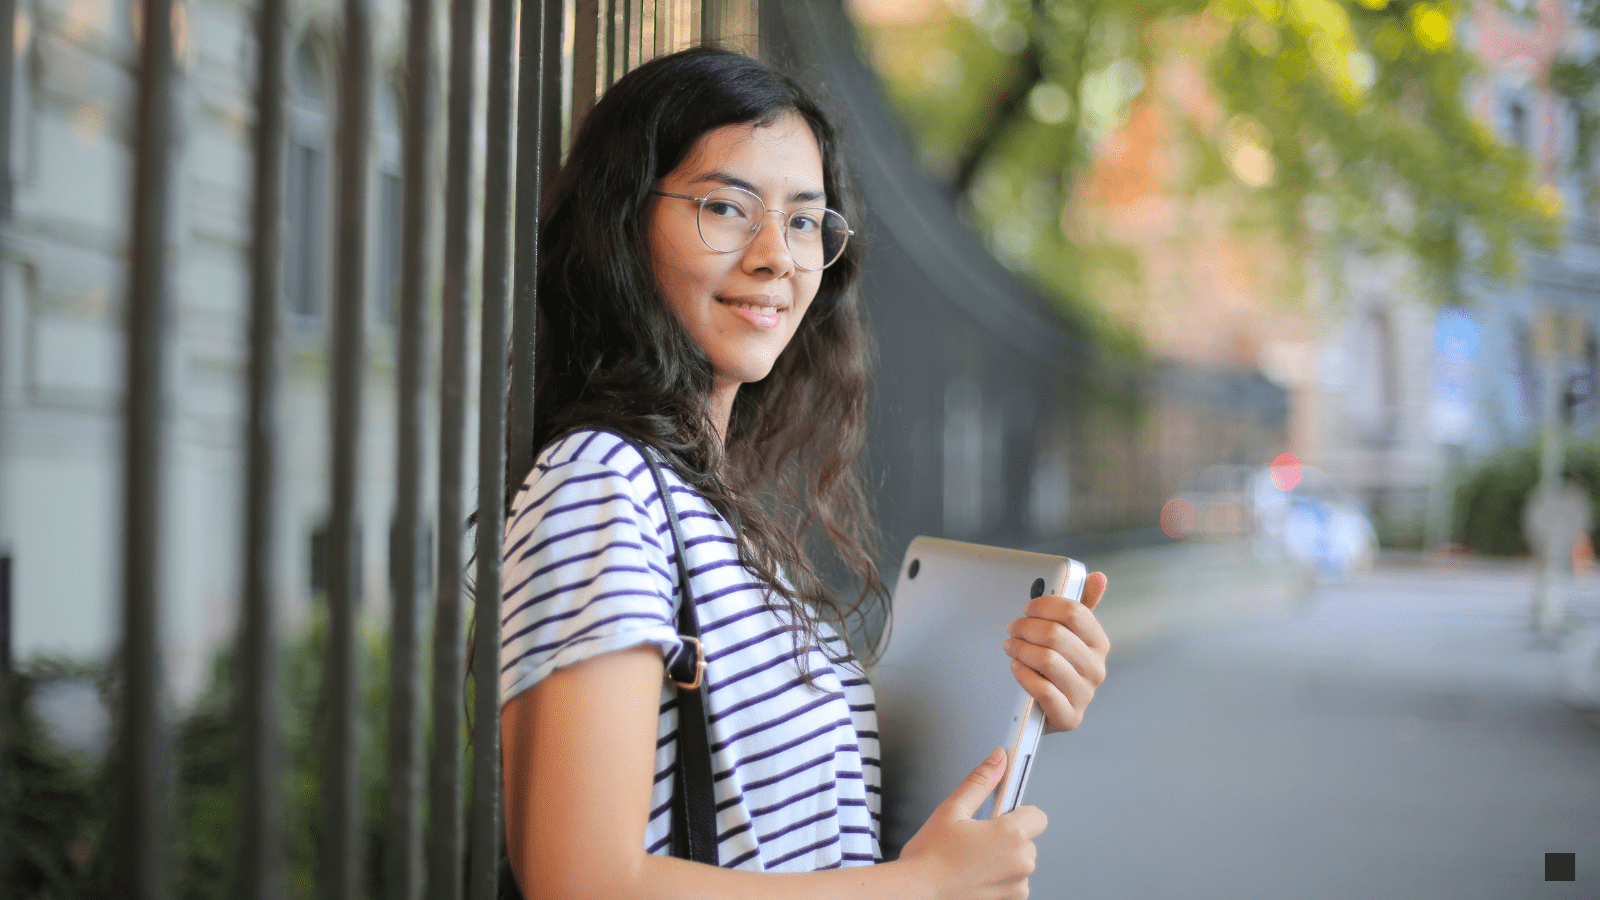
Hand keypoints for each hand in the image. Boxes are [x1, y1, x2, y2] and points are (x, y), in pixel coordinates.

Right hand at [898, 747, 1047, 899]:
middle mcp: (1020, 863)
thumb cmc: (930, 857)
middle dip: (1007, 837)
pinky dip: (999, 879)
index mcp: (1011, 835)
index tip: (999, 815)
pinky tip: (974, 875)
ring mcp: (1016, 887)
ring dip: (1004, 860)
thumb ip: (981, 781)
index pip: (1038, 816)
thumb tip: (998, 759)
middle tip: (976, 838)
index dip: (1018, 813)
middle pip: (1027, 840)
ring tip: (972, 859)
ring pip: (1020, 863)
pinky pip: (1013, 884)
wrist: (916, 893)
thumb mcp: (952, 809)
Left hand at [1005, 571, 1109, 733]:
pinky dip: (1024, 675)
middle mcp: (1096, 669)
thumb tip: (1098, 578)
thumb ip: (1081, 605)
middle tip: (1012, 627)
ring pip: (1048, 661)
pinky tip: (1016, 667)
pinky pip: (1043, 690)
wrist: (1047, 709)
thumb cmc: (1056, 666)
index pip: (1076, 613)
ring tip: (1010, 646)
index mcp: (1099, 643)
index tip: (1027, 607)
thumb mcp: (1069, 635)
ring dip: (1021, 649)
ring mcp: (1084, 694)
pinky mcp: (1069, 717)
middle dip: (1027, 628)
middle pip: (1056, 635)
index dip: (1045, 605)